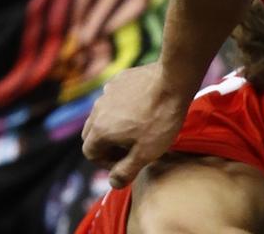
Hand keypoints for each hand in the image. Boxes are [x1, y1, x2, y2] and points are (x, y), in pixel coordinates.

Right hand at [81, 62, 191, 187]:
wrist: (173, 81)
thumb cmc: (160, 119)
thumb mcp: (146, 153)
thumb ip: (126, 171)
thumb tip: (113, 183)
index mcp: (99, 130)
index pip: (90, 153)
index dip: (106, 163)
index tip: (125, 162)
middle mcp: (97, 109)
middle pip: (91, 133)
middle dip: (105, 145)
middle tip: (128, 149)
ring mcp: (107, 92)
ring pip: (101, 114)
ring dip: (112, 126)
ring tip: (136, 129)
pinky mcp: (119, 79)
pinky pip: (113, 98)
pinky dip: (121, 108)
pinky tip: (141, 109)